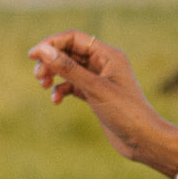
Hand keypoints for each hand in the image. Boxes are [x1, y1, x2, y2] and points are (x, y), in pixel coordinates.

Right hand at [28, 32, 177, 177]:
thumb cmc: (126, 113)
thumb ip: (69, 69)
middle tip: (38, 76)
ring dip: (54, 75)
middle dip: (51, 61)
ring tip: (43, 85)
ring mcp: (100, 80)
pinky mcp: (96, 96)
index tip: (33, 55)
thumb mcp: (95, 89)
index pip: (75, 38)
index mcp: (109, 55)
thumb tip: (43, 50)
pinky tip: (56, 100)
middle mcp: (105, 64)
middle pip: (70, 52)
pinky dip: (62, 90)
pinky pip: (73, 86)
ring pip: (70, 70)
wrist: (144, 140)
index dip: (52, 43)